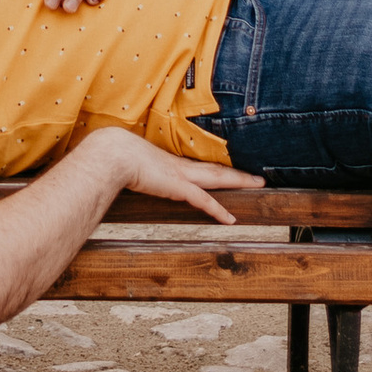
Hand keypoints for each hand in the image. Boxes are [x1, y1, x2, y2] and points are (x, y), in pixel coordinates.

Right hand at [105, 136, 263, 226]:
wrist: (113, 152)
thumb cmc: (114, 155)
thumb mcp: (128, 162)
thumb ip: (133, 169)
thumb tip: (125, 170)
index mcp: (170, 162)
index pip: (201, 165)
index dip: (217, 168)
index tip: (230, 169)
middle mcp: (180, 166)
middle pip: (217, 169)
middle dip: (239, 173)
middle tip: (259, 176)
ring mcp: (181, 175)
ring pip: (219, 178)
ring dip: (240, 181)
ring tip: (258, 183)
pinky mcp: (178, 187)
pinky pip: (203, 201)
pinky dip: (218, 210)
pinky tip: (230, 220)